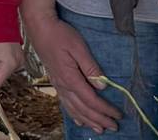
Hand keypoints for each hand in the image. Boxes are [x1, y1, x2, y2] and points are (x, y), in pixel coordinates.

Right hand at [26, 14, 120, 131]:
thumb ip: (91, 68)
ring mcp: (59, 85)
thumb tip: (102, 85)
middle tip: (114, 127)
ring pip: (74, 109)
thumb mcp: (79, 48)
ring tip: (100, 129)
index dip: (105, 110)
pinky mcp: (56, 82)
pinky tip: (79, 120)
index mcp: (70, 79)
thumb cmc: (60, 35)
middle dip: (99, 120)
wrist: (40, 29)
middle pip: (84, 109)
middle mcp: (64, 86)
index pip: (92, 100)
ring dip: (88, 121)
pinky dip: (74, 115)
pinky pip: (66, 104)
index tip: (117, 115)